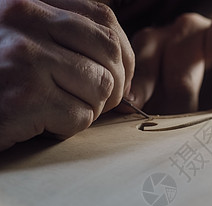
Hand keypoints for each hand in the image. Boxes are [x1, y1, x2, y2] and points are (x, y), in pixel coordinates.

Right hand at [0, 0, 133, 149]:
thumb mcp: (27, 44)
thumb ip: (69, 44)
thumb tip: (128, 76)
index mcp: (30, 3)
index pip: (103, 18)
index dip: (123, 52)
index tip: (121, 76)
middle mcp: (25, 20)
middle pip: (109, 53)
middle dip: (115, 85)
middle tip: (96, 102)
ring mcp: (25, 57)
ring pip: (101, 87)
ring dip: (89, 109)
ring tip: (60, 110)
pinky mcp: (24, 95)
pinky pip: (80, 116)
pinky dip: (69, 128)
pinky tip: (43, 123)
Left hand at [121, 10, 211, 114]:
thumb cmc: (184, 89)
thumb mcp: (160, 92)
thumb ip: (145, 101)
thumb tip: (122, 122)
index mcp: (162, 43)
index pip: (147, 56)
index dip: (142, 81)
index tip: (135, 106)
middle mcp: (191, 32)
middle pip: (184, 55)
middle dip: (181, 93)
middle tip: (180, 122)